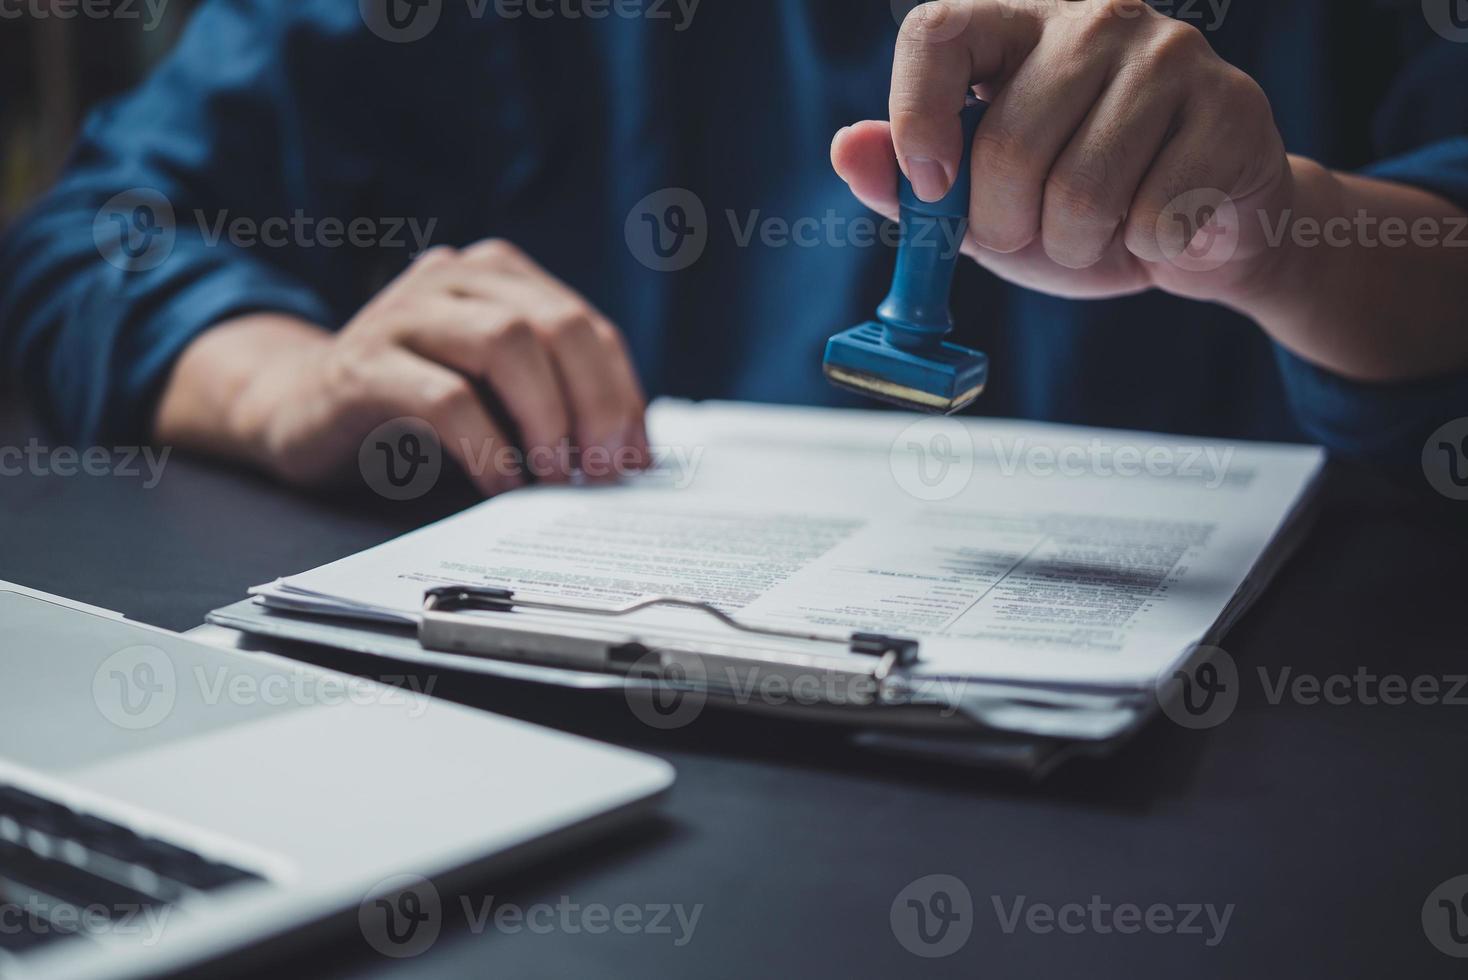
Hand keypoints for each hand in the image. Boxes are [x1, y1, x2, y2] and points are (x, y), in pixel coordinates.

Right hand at [157, 240, 648, 494]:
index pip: (585, 325)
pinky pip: (445, 399)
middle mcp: (454, 278)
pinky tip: (502, 485)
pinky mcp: (364, 364)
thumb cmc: (412, 407)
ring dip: (547, 417)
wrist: (297, 411)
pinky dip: (487, 447)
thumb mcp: (493, 394)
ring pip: (506, 345)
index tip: (637, 458)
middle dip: (595, 403)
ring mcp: (404, 313)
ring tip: (557, 475)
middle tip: (605, 470)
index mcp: (496, 275)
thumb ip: (550, 400)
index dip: (621, 394)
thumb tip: (627, 455)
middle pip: (555, 325)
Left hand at [832, 0, 1292, 305]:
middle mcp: (1094, 18)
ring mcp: (1170, 54)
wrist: (1197, 238)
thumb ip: (908, 183)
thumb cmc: (1076, 211)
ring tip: (1098, 230)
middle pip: (1007, 141)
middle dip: (1005, 223)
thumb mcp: (976, 205)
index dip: (916, 115)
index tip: (930, 187)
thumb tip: (848, 148)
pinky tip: (1161, 226)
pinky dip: (1145, 250)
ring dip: (1075, 245)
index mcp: (1017, 26)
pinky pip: (1154, 216)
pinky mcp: (1230, 108)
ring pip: (1081, 189)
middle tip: (1031, 232)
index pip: (936, 31)